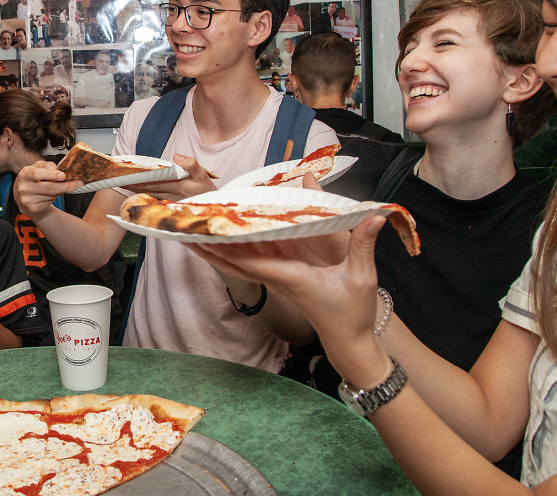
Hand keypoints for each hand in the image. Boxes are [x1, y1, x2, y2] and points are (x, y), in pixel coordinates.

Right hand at [13, 161, 82, 215]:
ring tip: (63, 186)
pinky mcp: (33, 208)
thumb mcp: (36, 167)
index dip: (51, 175)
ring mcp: (28, 200)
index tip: (63, 175)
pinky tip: (54, 193)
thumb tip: (57, 169)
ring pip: (52, 195)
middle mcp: (24, 188)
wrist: (21, 195)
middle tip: (78, 183)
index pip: (37, 174)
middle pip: (49, 188)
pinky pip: (50, 202)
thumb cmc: (31, 178)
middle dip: (66, 186)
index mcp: (24, 175)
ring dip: (61, 190)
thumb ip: (46, 165)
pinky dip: (56, 196)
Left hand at [126, 155, 214, 200]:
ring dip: (133, 188)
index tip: (126, 175)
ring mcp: (167, 198)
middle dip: (131, 183)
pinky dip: (141, 191)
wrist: (212, 206)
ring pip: (147, 192)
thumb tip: (176, 156)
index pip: (153, 181)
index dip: (139, 178)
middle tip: (116, 178)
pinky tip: (132, 188)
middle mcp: (169, 194)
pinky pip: (151, 195)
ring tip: (120, 182)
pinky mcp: (167, 200)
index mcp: (177, 186)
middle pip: (146, 187)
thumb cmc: (206, 190)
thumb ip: (191, 164)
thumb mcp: (203, 175)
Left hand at [191, 215, 385, 375]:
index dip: (224, 247)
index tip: (203, 234)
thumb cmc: (353, 312)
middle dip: (207, 245)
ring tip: (190, 228)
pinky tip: (222, 234)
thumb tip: (375, 215)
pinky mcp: (281, 277)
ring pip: (237, 261)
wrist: (349, 341)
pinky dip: (233, 248)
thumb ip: (363, 244)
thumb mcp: (362, 277)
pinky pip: (249, 261)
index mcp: (290, 276)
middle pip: (233, 261)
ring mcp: (276, 278)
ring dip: (214, 246)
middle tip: (180, 227)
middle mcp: (276, 277)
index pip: (249, 261)